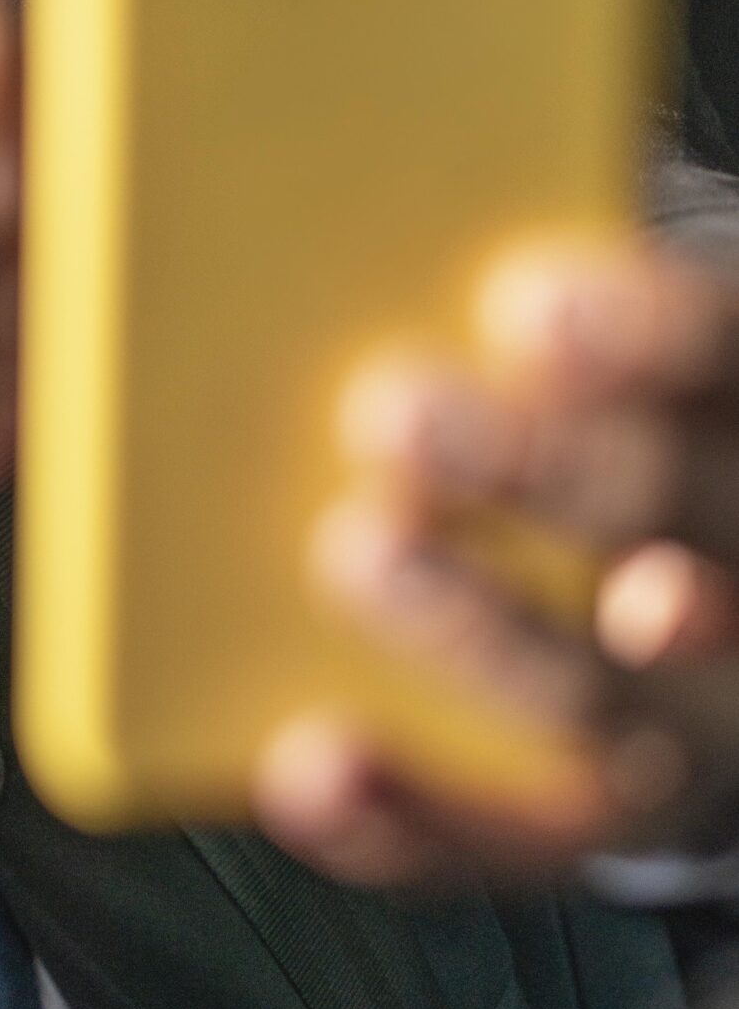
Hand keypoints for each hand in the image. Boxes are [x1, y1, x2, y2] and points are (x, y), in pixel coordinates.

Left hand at [256, 243, 738, 885]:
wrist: (699, 572)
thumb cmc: (608, 397)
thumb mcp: (605, 326)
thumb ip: (539, 292)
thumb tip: (348, 172)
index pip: (730, 351)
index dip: (651, 333)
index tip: (529, 306)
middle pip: (667, 509)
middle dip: (534, 472)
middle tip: (391, 412)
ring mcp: (703, 713)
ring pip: (606, 690)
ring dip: (476, 632)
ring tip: (357, 556)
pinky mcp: (625, 819)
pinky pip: (520, 837)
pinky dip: (412, 815)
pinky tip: (311, 767)